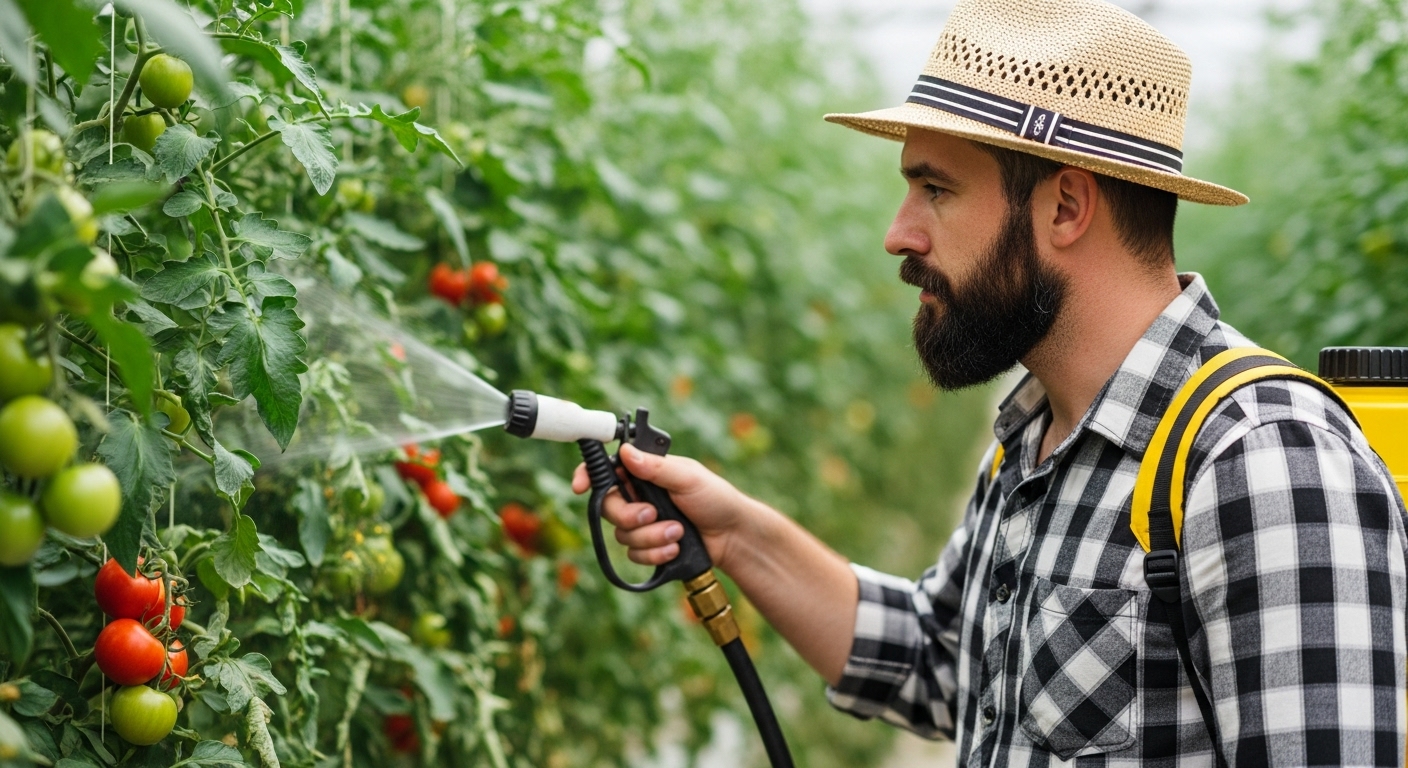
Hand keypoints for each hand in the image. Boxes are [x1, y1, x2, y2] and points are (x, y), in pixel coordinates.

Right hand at [571, 444, 753, 569]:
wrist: (733, 537)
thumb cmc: (716, 499)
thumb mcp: (688, 478)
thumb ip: (656, 467)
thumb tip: (625, 452)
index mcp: (645, 472)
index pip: (607, 469)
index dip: (587, 476)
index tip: (580, 486)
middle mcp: (638, 496)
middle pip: (608, 507)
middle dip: (629, 516)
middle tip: (652, 515)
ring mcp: (642, 523)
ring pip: (622, 535)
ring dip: (651, 537)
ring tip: (677, 532)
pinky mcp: (649, 547)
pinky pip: (635, 554)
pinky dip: (656, 554)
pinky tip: (675, 549)